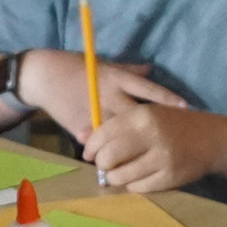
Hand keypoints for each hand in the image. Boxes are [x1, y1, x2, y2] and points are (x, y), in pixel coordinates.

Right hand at [19, 50, 186, 145]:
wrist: (42, 77)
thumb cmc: (74, 66)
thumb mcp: (103, 64)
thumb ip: (127, 70)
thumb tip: (149, 69)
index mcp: (115, 78)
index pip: (146, 89)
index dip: (166, 97)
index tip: (185, 107)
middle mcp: (108, 96)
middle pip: (137, 116)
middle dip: (155, 128)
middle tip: (175, 139)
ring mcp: (95, 114)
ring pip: (120, 134)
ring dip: (134, 146)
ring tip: (155, 155)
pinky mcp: (81, 128)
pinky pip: (102, 143)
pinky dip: (112, 151)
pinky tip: (127, 161)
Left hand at [85, 102, 226, 193]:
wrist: (212, 138)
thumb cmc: (171, 125)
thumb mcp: (144, 116)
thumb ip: (113, 125)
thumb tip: (80, 137)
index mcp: (142, 115)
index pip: (103, 134)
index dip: (91, 147)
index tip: (90, 154)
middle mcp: (152, 134)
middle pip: (109, 157)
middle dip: (103, 165)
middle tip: (106, 166)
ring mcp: (162, 157)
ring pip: (122, 176)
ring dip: (116, 178)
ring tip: (120, 173)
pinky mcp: (171, 177)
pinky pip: (139, 188)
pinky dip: (134, 185)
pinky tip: (139, 177)